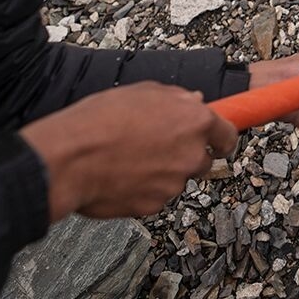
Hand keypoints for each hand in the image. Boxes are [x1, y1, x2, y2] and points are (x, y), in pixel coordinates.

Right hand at [20, 82, 237, 221]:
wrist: (70, 159)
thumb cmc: (100, 120)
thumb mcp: (142, 92)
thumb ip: (177, 98)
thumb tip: (194, 102)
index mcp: (194, 121)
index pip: (228, 135)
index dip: (221, 139)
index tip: (217, 142)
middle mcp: (191, 154)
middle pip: (202, 160)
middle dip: (185, 156)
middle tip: (156, 148)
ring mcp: (173, 184)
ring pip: (176, 180)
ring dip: (161, 173)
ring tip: (128, 160)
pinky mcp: (154, 206)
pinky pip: (154, 197)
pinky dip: (142, 190)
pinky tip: (120, 176)